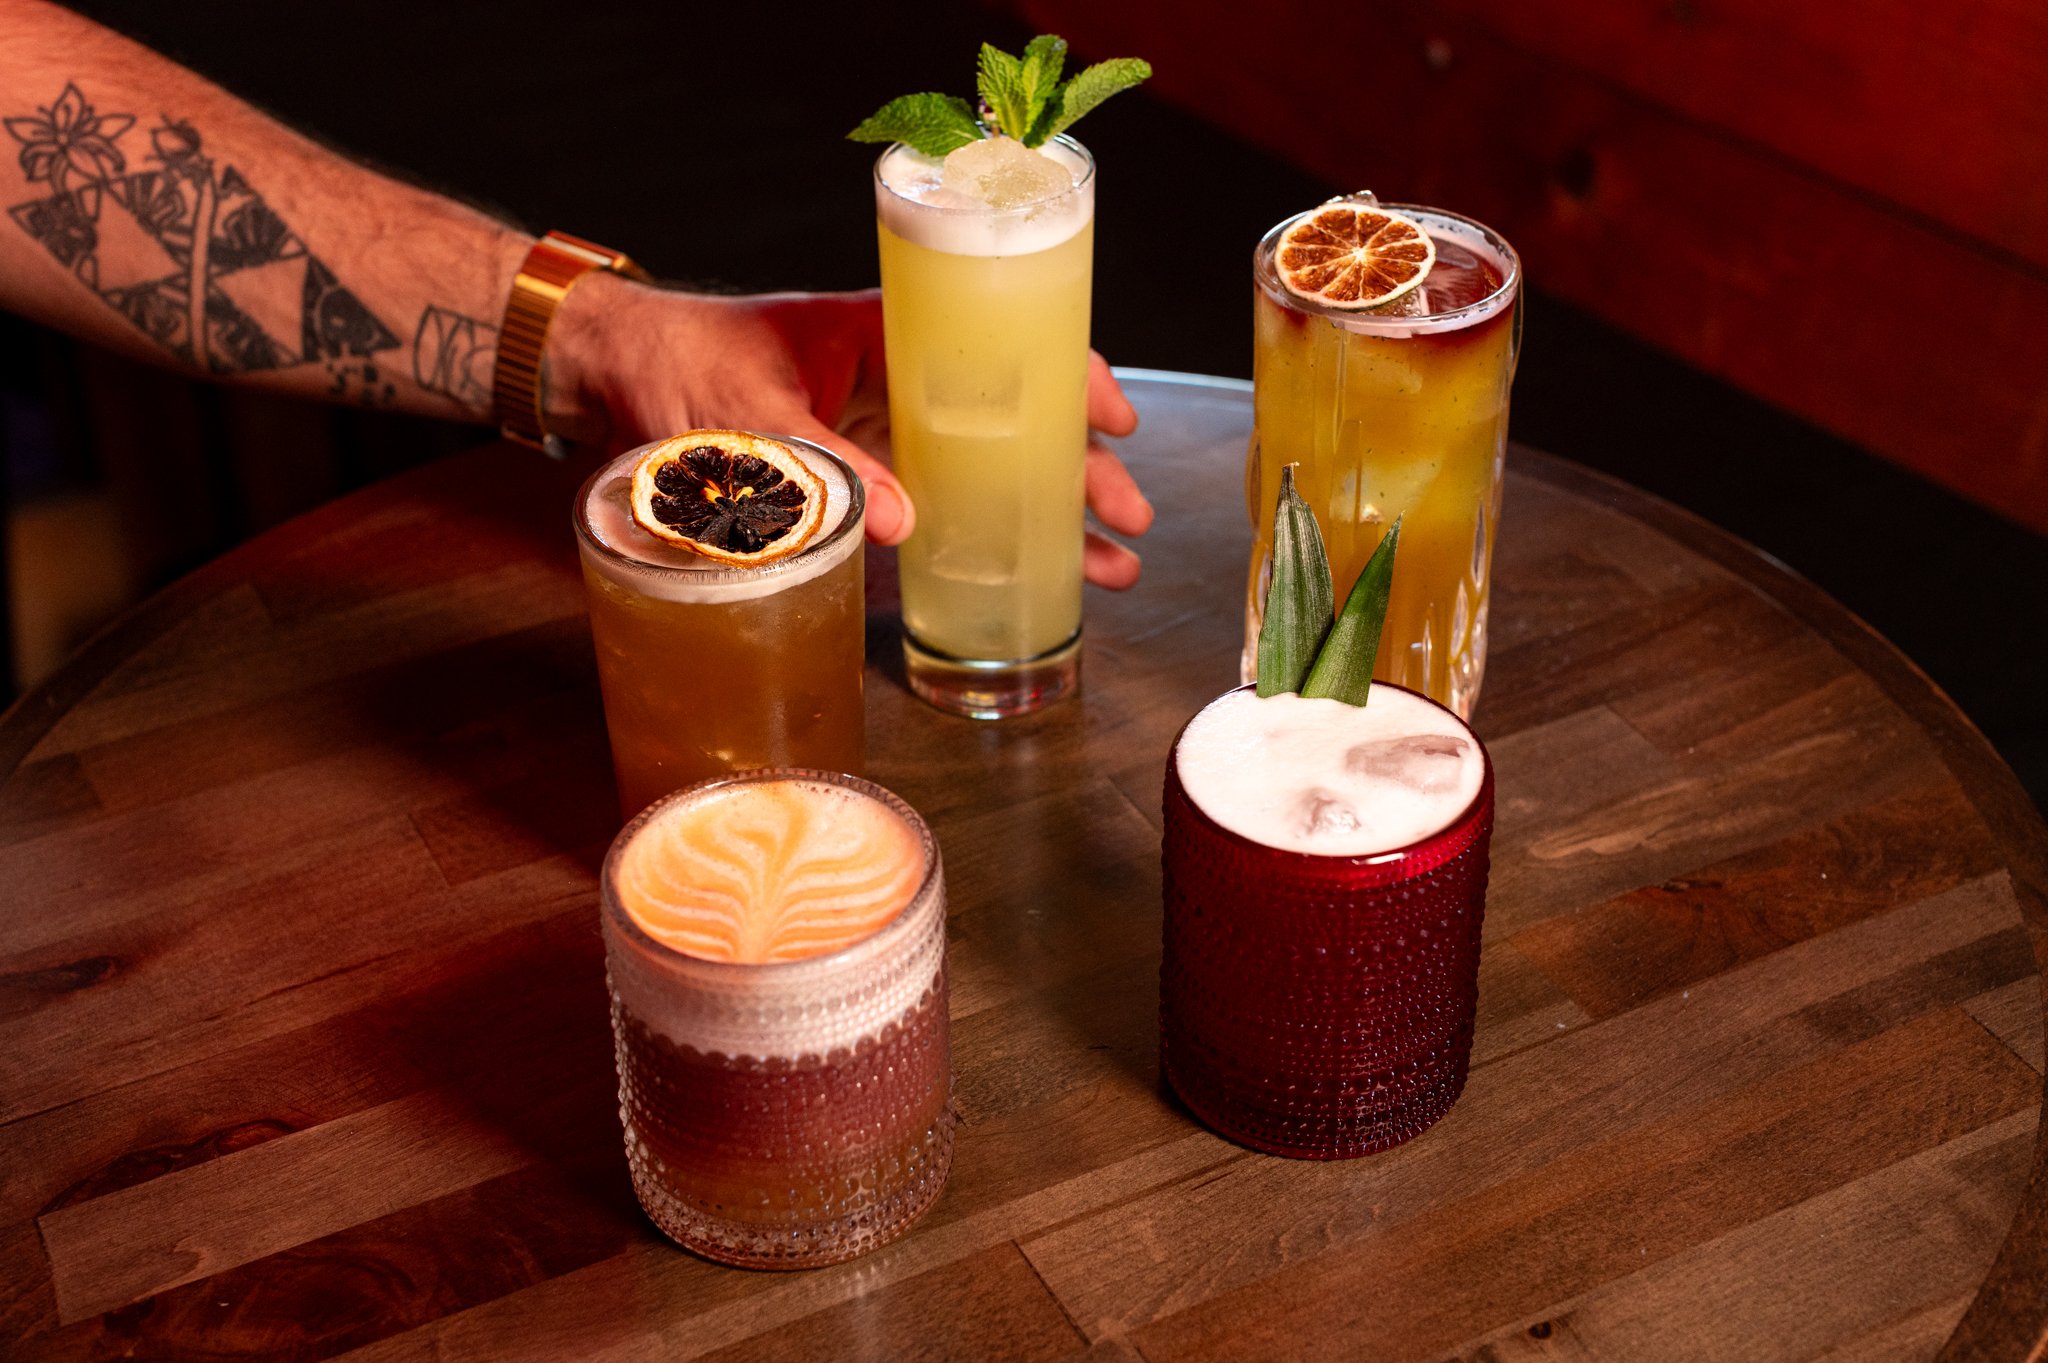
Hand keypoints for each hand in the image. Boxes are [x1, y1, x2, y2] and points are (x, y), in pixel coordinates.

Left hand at [546, 279, 1151, 587]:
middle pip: (1014, 418)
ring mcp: (885, 429)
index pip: (1003, 342)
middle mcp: (898, 379)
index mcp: (886, 333)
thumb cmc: (676, 366)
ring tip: (1108, 565)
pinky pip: (941, 503)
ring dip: (1047, 516)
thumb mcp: (748, 413)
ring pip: (989, 468)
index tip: (1114, 419)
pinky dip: (986, 537)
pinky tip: (1029, 576)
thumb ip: (820, 466)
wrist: (613, 376)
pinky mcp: (863, 476)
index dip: (1069, 379)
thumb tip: (906, 521)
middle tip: (1130, 517)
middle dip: (1079, 470)